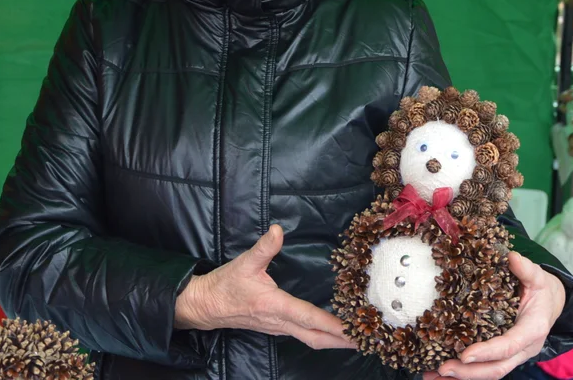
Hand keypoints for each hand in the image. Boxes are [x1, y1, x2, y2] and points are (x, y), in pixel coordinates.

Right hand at [174, 225, 355, 350]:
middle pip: (315, 337)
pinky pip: (304, 336)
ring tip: (357, 337)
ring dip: (334, 341)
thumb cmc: (226, 285)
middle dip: (341, 340)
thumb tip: (278, 230)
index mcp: (274, 307)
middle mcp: (279, 322)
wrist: (206, 306)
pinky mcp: (277, 328)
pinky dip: (322, 336)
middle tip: (366, 339)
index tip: (352, 329)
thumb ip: (264, 247)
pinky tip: (333, 332)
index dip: (331, 324)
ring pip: (311, 339)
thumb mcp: (244, 262)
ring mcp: (279, 328)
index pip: (308, 317)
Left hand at [423, 253, 565, 379]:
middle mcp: (524, 349)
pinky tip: (439, 373)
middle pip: (497, 368)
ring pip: (489, 373)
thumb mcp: (537, 277)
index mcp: (533, 330)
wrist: (550, 304)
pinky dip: (463, 373)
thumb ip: (526, 269)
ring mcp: (513, 355)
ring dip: (462, 377)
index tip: (465, 355)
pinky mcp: (502, 356)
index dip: (487, 352)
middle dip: (470, 372)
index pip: (509, 345)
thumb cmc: (541, 290)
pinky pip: (483, 368)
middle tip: (443, 368)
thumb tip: (512, 257)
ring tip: (433, 375)